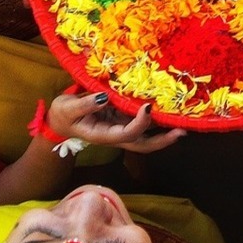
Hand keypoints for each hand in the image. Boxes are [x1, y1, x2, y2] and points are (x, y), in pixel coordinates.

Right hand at [47, 93, 185, 152]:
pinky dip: (155, 118)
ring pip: (146, 135)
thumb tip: (104, 98)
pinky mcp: (122, 120)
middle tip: (182, 131)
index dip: (139, 123)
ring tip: (183, 123)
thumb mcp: (68, 108)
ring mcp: (121, 128)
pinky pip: (142, 122)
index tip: (148, 107)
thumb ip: (85, 104)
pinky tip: (169, 110)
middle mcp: (116, 135)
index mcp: (103, 136)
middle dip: (162, 140)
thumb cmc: (62, 114)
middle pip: (143, 144)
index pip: (126, 134)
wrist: (59, 120)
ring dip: (164, 131)